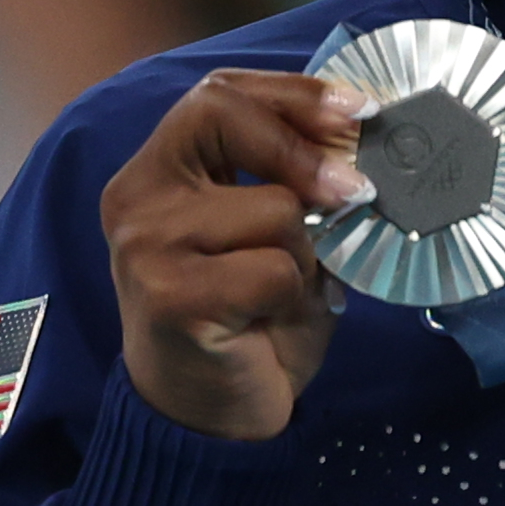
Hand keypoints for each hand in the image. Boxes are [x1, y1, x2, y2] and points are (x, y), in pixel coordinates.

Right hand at [100, 71, 366, 442]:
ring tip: (282, 291)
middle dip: (305, 150)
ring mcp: (144, 245)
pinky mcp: (168, 295)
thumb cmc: (250, 314)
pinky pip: (273, 269)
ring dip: (304, 252)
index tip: (361, 109)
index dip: (295, 93)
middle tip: (355, 191)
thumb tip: (367, 137)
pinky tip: (264, 321)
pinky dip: (294, 296)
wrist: (211, 412)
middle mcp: (137, 197)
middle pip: (223, 117)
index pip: (218, 94)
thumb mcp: (277, 232)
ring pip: (271, 207)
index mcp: (160, 171)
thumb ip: (299, 181)